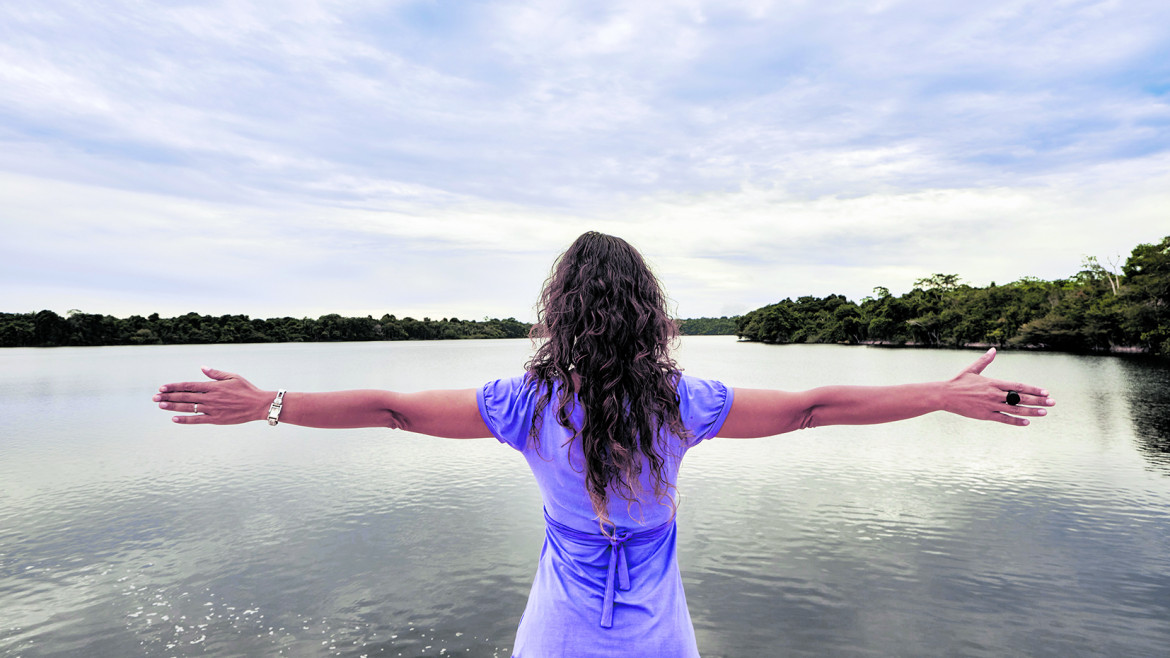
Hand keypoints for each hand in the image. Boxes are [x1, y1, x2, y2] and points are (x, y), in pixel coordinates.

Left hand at [153, 367, 271, 424]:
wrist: (259, 405)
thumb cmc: (247, 389)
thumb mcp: (233, 376)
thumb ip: (216, 373)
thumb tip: (202, 367)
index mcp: (213, 386)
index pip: (189, 386)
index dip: (174, 386)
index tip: (162, 387)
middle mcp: (210, 398)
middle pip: (185, 397)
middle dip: (168, 397)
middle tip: (155, 397)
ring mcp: (212, 409)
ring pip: (188, 408)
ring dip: (172, 407)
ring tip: (160, 405)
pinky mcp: (216, 420)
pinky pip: (197, 420)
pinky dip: (185, 420)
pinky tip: (174, 419)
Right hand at [944, 348, 1053, 425]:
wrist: (944, 395)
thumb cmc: (958, 381)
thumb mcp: (972, 369)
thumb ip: (985, 360)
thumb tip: (993, 350)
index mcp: (993, 382)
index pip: (1018, 386)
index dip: (1033, 389)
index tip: (1046, 391)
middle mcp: (994, 394)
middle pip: (1020, 398)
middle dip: (1038, 400)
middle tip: (1053, 403)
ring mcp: (990, 405)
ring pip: (1015, 409)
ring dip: (1031, 411)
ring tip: (1044, 413)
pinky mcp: (985, 415)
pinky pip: (1003, 418)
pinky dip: (1015, 421)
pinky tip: (1026, 423)